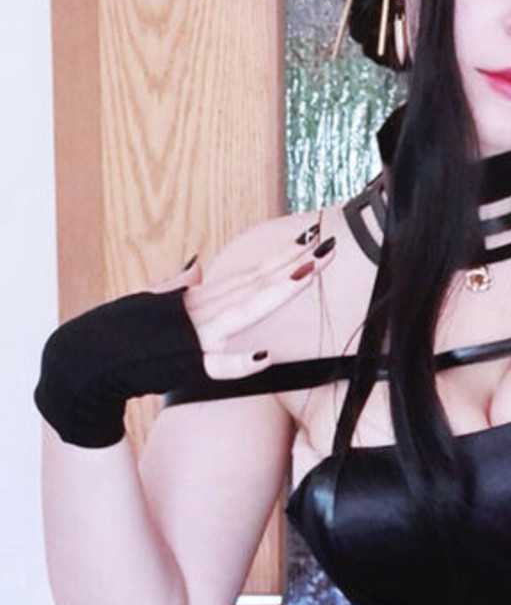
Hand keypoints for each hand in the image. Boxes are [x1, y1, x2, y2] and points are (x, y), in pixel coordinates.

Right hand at [34, 223, 336, 447]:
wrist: (87, 361)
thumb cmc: (119, 334)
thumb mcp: (152, 303)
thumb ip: (178, 285)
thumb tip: (196, 265)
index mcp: (198, 298)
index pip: (249, 274)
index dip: (281, 257)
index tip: (310, 240)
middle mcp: (201, 310)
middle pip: (256, 283)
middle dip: (293, 264)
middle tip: (328, 243)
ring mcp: (194, 334)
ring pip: (244, 309)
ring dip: (277, 291)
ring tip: (308, 271)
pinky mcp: (182, 362)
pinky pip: (214, 364)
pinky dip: (238, 362)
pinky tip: (265, 356)